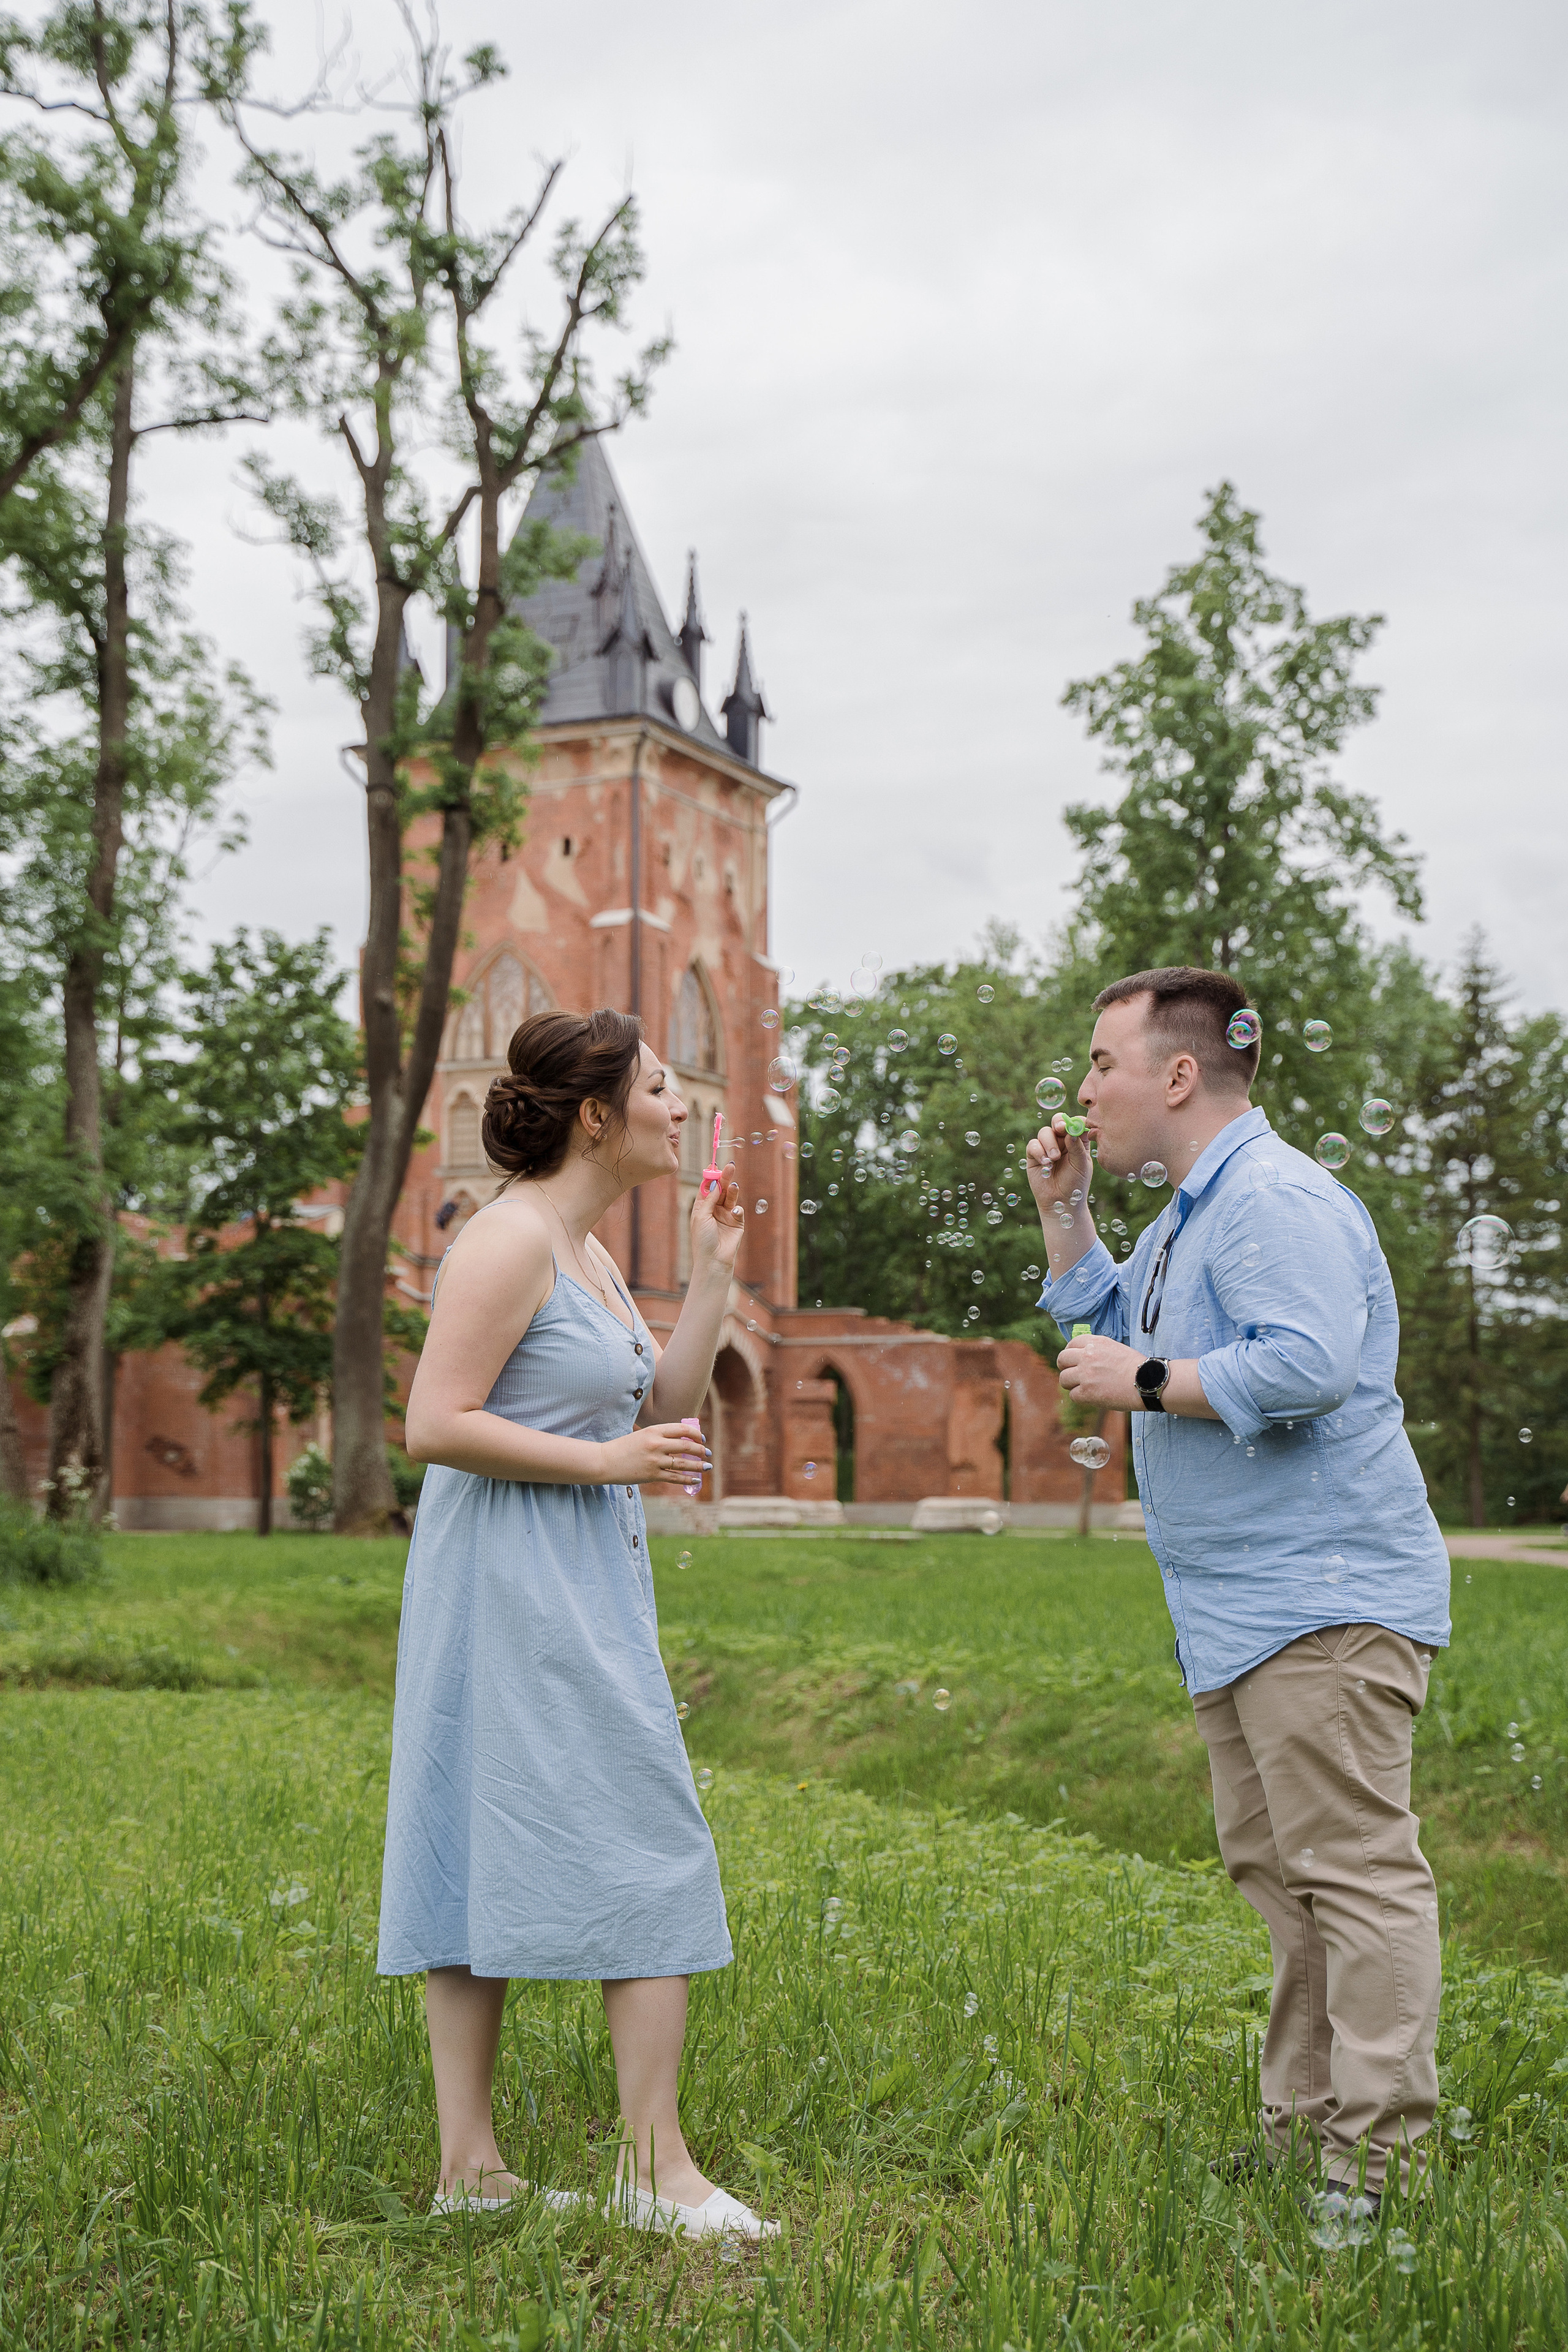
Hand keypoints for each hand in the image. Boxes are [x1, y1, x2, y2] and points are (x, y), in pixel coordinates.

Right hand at [598, 1421, 712, 1489]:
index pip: (682, 1429)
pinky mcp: (652, 1475)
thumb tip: (680, 1440)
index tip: (702, 1438)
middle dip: (701, 1450)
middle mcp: (656, 1444)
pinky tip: (696, 1479)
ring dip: (699, 1466)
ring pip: (684, 1463)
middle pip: (686, 1446)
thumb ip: (658, 1435)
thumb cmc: (623, 1447)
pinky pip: (675, 1477)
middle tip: (707, 1453)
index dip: (696, 1434)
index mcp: (654, 1430)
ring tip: (708, 1467)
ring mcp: (655, 1460)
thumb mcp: (641, 1434)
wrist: (604, 1461)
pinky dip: (688, 1479)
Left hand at [690, 1162, 743, 1274]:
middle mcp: (714, 1209)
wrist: (713, 1260)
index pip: (708, 1187)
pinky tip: (734, 1212)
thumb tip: (716, 1183)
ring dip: (732, 1190)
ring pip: (731, 1197)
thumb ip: (709, 1199)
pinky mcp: (737, 1222)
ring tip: (734, 1185)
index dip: (712, 1176)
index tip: (715, 1166)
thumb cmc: (702, 1239)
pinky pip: (739, 1211)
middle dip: (725, 1178)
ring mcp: (726, 1215)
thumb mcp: (701, 1216)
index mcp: (702, 1207)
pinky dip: (737, 1209)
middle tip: (731, 1166)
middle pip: (721, 1189)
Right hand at [1026, 1116, 1092, 1214]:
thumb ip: (1077, 1147)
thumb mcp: (1081, 1165)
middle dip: (1058, 1122)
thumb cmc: (1075, 1184)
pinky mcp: (1034, 1155)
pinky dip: (1038, 1151)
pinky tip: (1045, 1163)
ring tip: (1054, 1158)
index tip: (1074, 1126)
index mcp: (1077, 1141)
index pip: (1076, 1124)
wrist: (1061, 1202)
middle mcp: (1062, 1141)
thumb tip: (1071, 1132)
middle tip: (1060, 1129)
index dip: (1075, 1121)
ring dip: (1049, 1143)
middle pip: (1058, 1122)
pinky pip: (1033, 1144)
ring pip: (1044, 1132)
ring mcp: (1047, 1147)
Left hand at [1057, 1333, 1144, 1411]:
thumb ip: (1097, 1350)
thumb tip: (1083, 1355)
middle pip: (1062, 1360)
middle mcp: (1087, 1356)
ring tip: (1084, 1388)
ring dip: (1071, 1384)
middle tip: (1073, 1375)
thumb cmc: (1136, 1367)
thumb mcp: (1115, 1348)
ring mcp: (1085, 1374)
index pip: (1071, 1344)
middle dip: (1065, 1368)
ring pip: (1063, 1379)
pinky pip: (1073, 1395)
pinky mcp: (1087, 1392)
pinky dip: (1081, 1397)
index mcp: (1095, 1343)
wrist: (1147, 1381)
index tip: (1074, 1361)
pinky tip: (1092, 1397)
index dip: (1070, 1354)